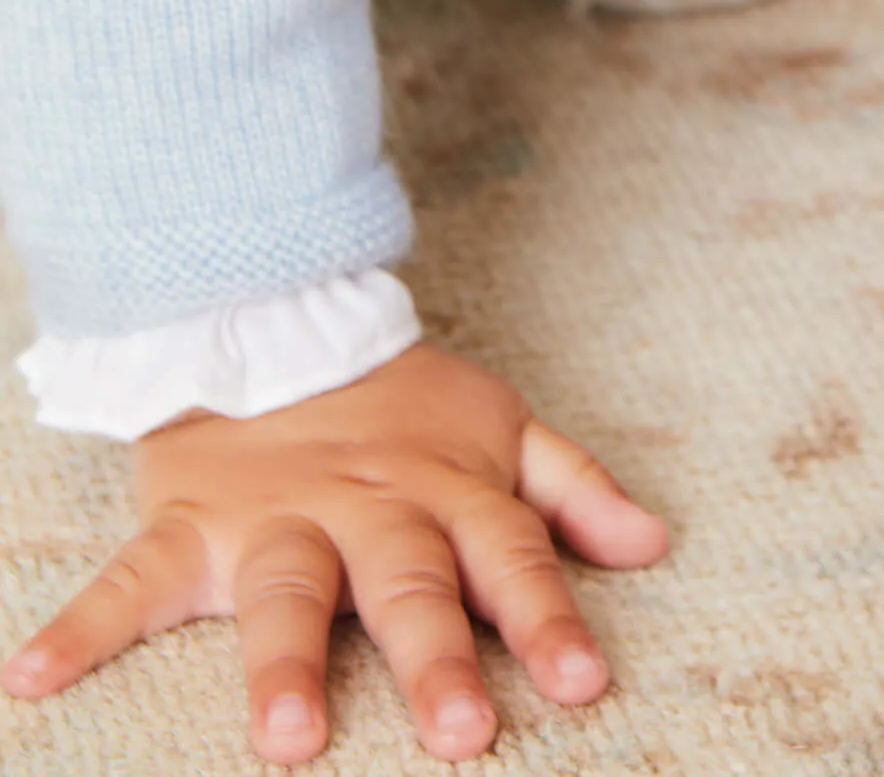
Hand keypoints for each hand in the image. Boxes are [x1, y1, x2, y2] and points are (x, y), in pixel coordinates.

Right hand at [1, 341, 666, 764]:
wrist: (279, 317)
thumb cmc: (404, 403)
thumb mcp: (503, 430)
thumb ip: (574, 489)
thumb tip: (653, 544)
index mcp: (447, 492)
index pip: (511, 558)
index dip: (547, 618)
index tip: (583, 684)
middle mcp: (368, 511)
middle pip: (407, 585)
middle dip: (434, 658)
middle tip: (462, 735)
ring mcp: (275, 520)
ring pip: (284, 592)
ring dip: (283, 666)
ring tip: (285, 743)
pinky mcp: (189, 526)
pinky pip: (132, 579)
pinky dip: (81, 627)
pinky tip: (34, 678)